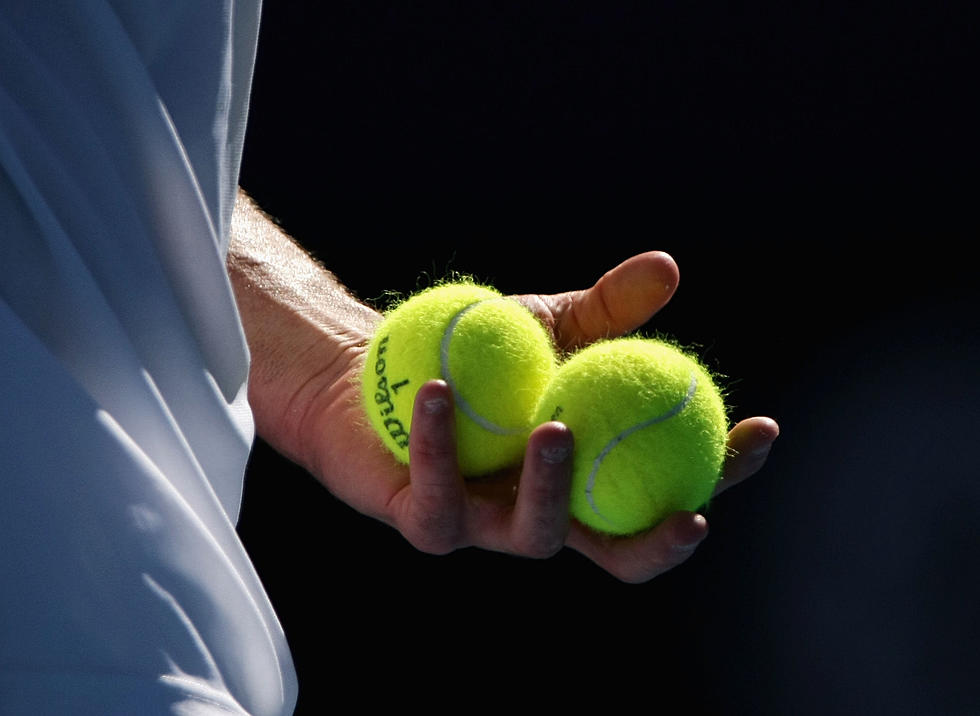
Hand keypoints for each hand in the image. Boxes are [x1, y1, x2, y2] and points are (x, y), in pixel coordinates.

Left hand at [301, 251, 778, 582]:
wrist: (374, 370)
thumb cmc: (474, 355)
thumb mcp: (547, 325)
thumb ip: (607, 310)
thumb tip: (669, 267)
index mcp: (591, 474)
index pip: (671, 483)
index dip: (724, 471)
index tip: (761, 428)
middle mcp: (548, 513)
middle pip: (620, 554)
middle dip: (661, 543)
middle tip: (692, 512)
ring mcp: (488, 526)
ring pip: (535, 534)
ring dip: (552, 488)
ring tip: (556, 427)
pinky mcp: (425, 523)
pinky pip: (439, 496)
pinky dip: (441, 445)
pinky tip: (441, 392)